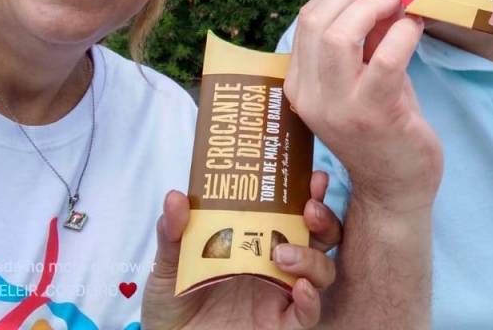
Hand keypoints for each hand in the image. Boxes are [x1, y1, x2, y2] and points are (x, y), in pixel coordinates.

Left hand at [141, 171, 341, 329]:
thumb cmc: (171, 298)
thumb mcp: (168, 262)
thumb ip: (173, 232)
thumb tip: (176, 197)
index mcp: (256, 238)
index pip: (293, 210)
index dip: (308, 192)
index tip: (312, 176)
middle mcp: (275, 263)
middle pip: (319, 236)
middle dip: (324, 218)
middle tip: (309, 207)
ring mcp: (280, 294)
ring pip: (321, 271)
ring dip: (311, 257)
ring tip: (282, 253)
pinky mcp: (278, 326)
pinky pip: (307, 315)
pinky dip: (311, 301)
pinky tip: (301, 288)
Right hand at [286, 0, 442, 214]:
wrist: (394, 190)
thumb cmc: (380, 130)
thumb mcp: (361, 79)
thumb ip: (362, 41)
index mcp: (299, 85)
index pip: (306, 22)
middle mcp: (310, 96)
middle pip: (317, 22)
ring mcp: (339, 108)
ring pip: (339, 36)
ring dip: (371, 7)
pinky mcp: (374, 115)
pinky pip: (385, 59)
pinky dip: (402, 34)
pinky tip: (416, 26)